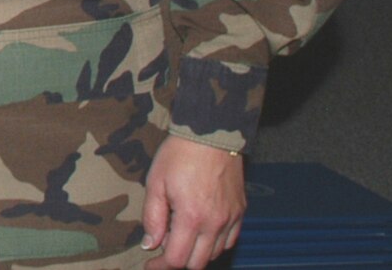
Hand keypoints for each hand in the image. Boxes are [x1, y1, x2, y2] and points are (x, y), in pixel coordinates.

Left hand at [141, 136, 244, 268]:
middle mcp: (215, 223)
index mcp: (191, 217)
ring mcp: (231, 219)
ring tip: (180, 236)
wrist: (211, 135)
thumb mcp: (155, 182)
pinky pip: (229, 241)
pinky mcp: (240, 212)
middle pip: (198, 263)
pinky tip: (201, 232)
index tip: (150, 265)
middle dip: (178, 262)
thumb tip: (150, 244)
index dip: (161, 266)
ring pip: (214, 254)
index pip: (178, 259)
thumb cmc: (179, 155)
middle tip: (163, 251)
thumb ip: (152, 217)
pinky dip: (214, 244)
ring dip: (196, 253)